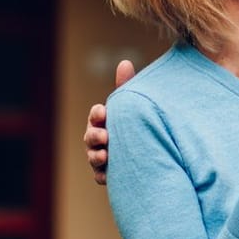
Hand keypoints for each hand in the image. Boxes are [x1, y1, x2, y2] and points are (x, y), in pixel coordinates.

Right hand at [86, 60, 135, 185]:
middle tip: (104, 136)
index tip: (103, 111)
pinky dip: (104, 176)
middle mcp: (98, 138)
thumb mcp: (131, 104)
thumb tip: (125, 62)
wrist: (148, 151)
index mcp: (102, 120)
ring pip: (93, 157)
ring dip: (97, 156)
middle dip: (95, 136)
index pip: (95, 115)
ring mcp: (100, 157)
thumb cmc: (134, 122)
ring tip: (106, 156)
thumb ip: (126, 86)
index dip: (97, 114)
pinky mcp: (107, 175)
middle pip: (90, 137)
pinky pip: (101, 176)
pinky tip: (110, 176)